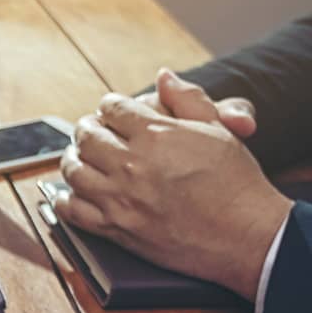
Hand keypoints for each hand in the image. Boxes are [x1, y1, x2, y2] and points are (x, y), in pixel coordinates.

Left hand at [57, 69, 291, 300]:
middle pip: (87, 137)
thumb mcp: (218, 129)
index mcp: (155, 134)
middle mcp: (131, 165)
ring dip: (73, 159)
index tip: (111, 110)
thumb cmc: (236, 182)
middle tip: (89, 130)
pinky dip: (65, 199)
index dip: (110, 106)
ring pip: (74, 171)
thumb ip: (188, 99)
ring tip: (79, 156)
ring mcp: (120, 199)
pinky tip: (70, 193)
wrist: (245, 235)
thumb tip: (164, 76)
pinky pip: (74, 212)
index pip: (113, 109)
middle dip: (87, 129)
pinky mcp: (116, 230)